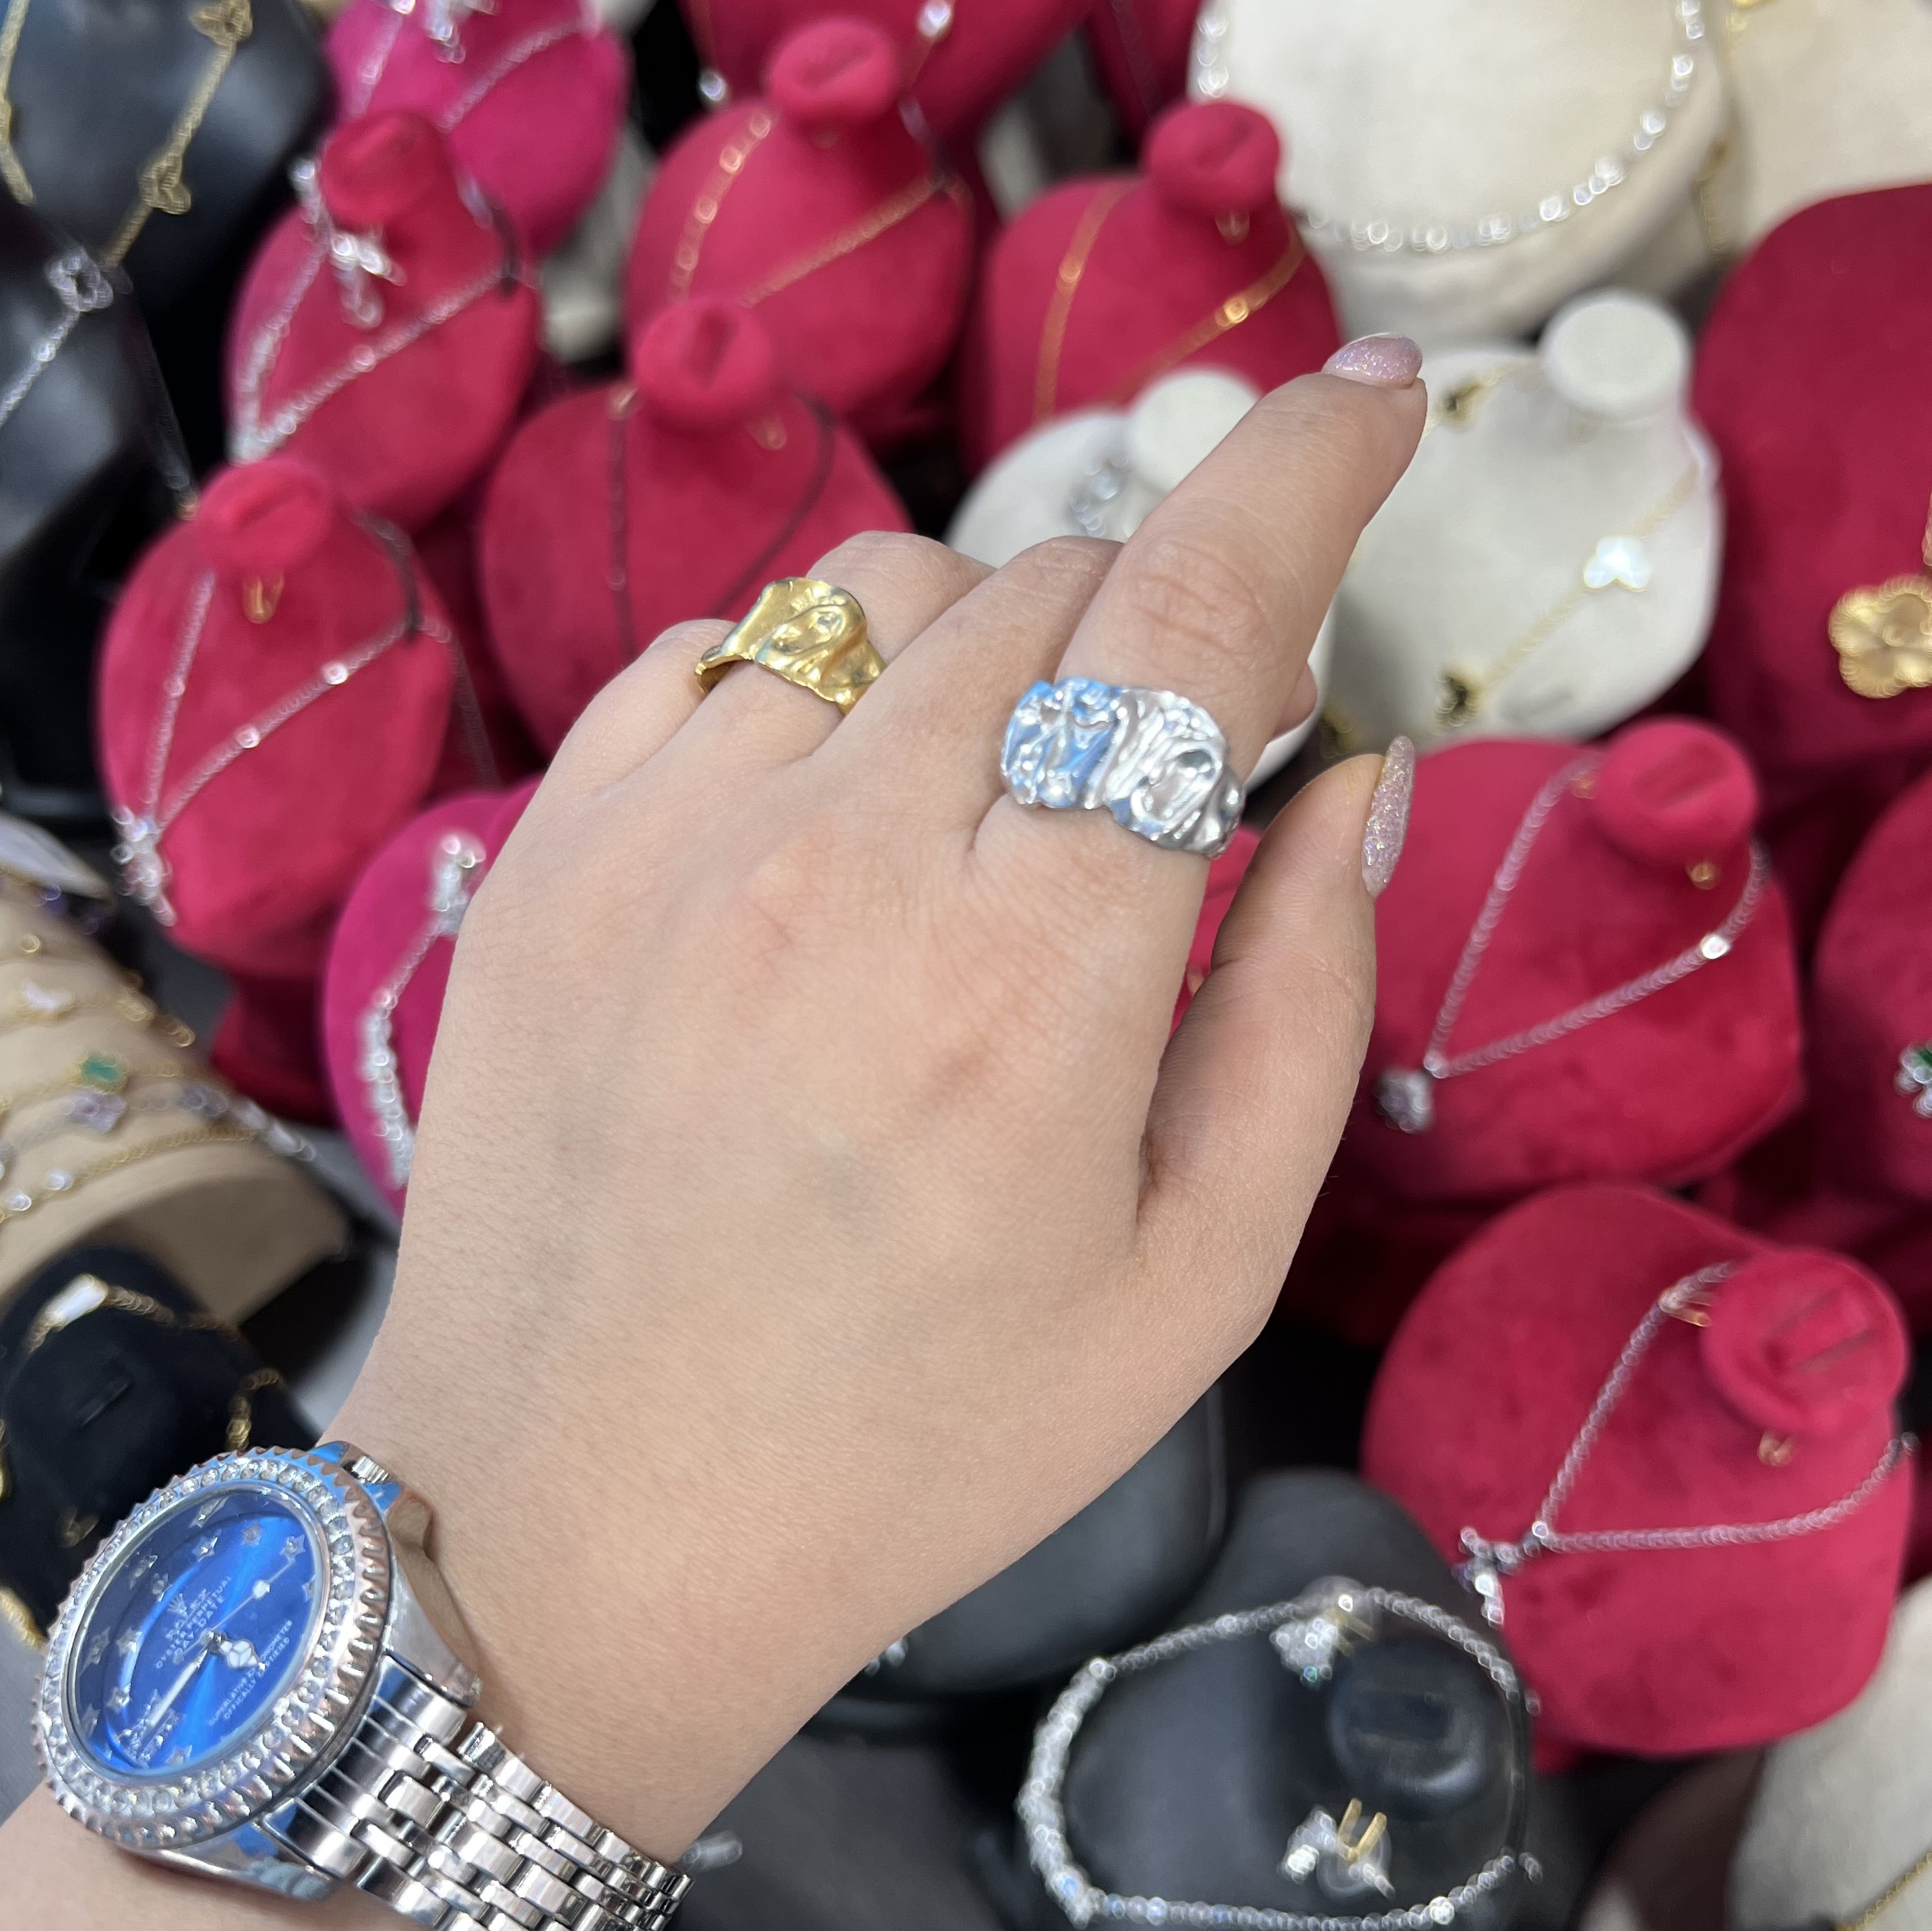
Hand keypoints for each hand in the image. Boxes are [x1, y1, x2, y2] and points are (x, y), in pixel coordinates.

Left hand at [341, 359, 1424, 1856]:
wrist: (576, 1529)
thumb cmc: (915, 1437)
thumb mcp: (1192, 1279)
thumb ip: (1308, 1003)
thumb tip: (1358, 777)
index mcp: (1033, 989)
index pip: (1193, 621)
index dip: (1310, 472)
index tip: (1379, 401)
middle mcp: (840, 872)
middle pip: (1054, 588)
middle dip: (1154, 635)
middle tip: (1153, 780)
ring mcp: (669, 846)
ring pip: (888, 592)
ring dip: (990, 655)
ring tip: (984, 827)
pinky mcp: (552, 855)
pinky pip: (725, 649)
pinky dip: (822, 687)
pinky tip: (836, 825)